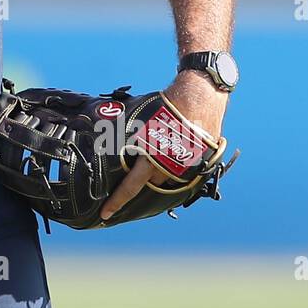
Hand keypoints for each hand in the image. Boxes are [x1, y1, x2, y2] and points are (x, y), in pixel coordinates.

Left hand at [99, 70, 227, 220]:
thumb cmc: (169, 102)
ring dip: (162, 172)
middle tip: (135, 174)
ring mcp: (189, 165)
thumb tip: (107, 134)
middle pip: (152, 184)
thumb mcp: (144, 117)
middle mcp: (171, 165)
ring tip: (159, 155)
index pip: (132, 186)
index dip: (117, 201)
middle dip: (143, 180)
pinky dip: (176, 166)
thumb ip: (133, 135)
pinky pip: (185, 171)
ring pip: (169, 178)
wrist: (202, 92)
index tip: (105, 214)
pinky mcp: (201, 161)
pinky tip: (173, 153)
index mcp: (153, 156)